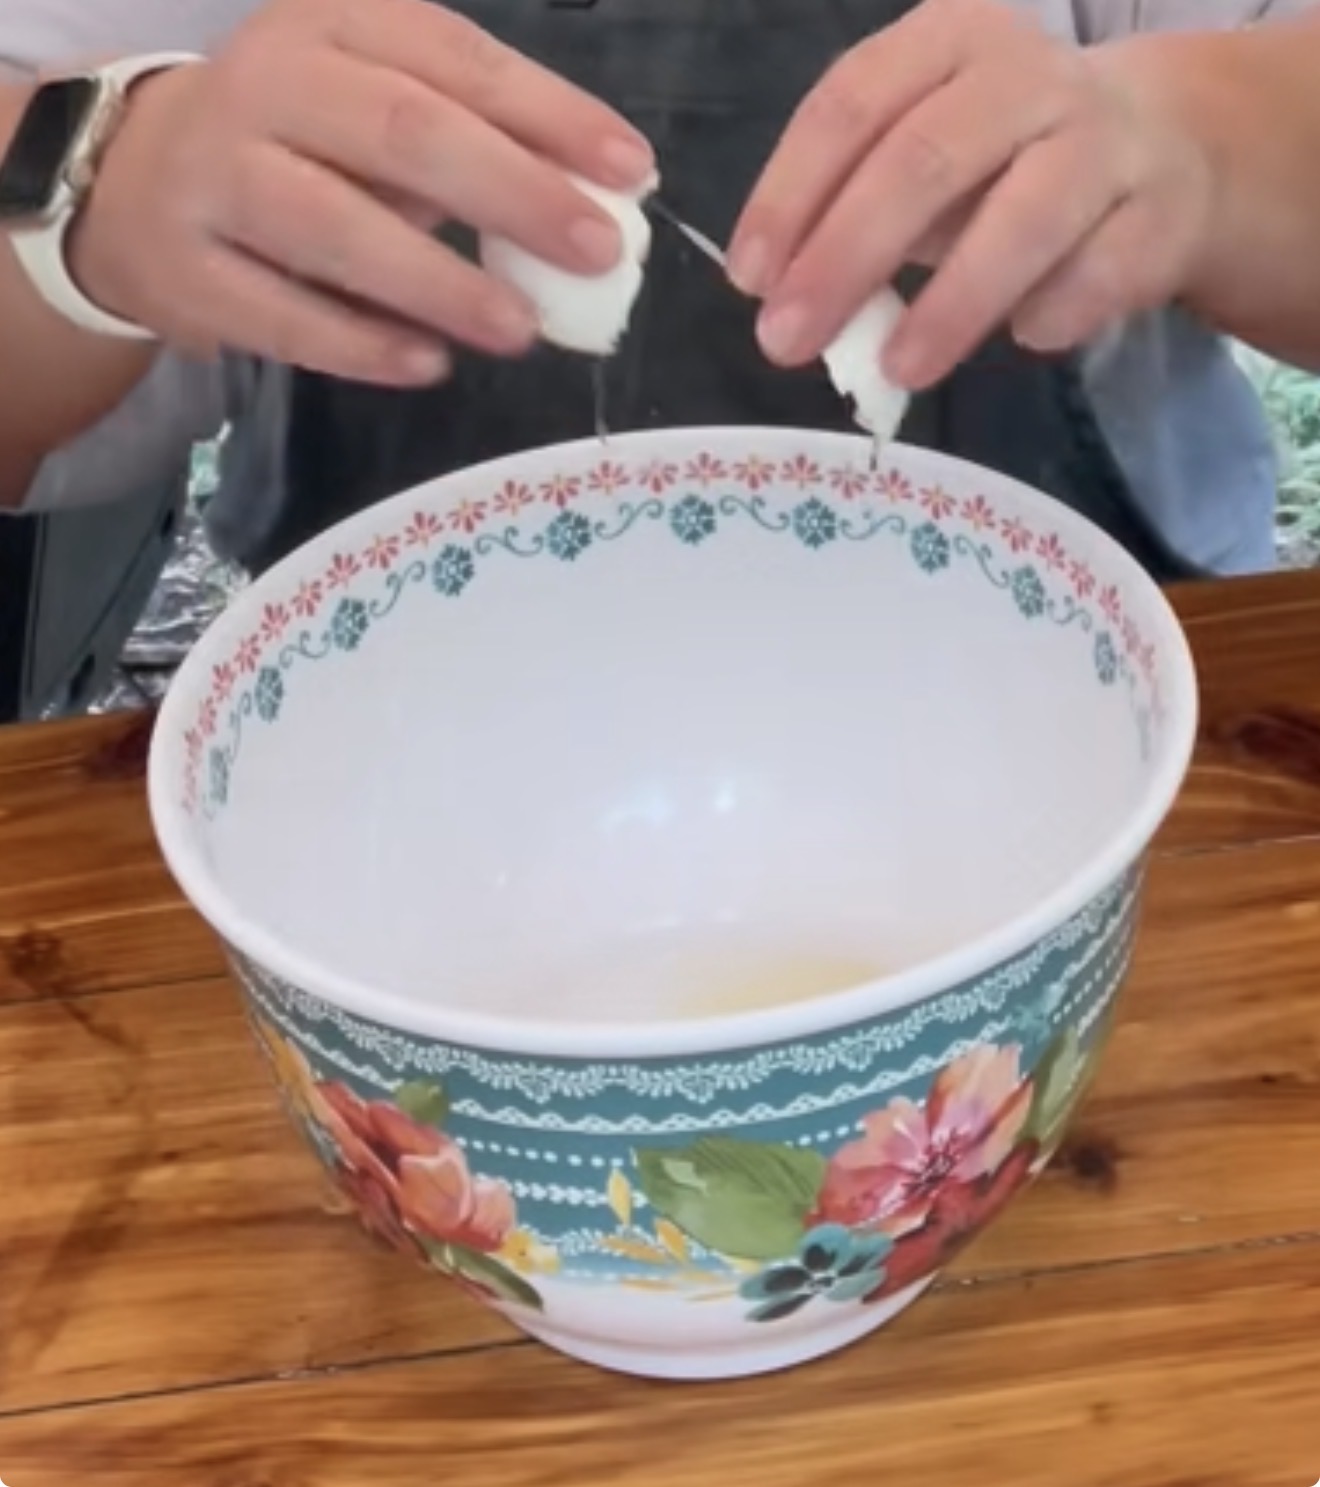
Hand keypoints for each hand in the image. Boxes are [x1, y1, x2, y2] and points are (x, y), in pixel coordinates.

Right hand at [72, 0, 654, 383]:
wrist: (132, 180)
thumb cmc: (298, 142)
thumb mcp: (376, 103)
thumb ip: (474, 140)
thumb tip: (598, 200)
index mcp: (331, 26)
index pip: (455, 61)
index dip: (550, 117)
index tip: (631, 173)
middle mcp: (267, 85)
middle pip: (403, 134)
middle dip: (513, 194)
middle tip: (595, 254)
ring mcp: (215, 178)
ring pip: (337, 230)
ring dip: (441, 285)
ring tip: (521, 330)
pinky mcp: (187, 271)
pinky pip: (284, 316)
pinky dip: (362, 345)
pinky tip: (430, 364)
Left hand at [729, 0, 1215, 387]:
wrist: (1163, 150)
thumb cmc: (1003, 159)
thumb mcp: (921, 155)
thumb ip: (854, 210)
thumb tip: (783, 300)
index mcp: (947, 41)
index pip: (851, 104)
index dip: (791, 195)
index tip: (749, 280)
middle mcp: (1027, 76)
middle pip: (923, 160)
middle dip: (844, 258)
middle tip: (786, 342)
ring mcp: (1104, 139)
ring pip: (1024, 218)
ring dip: (951, 304)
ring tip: (895, 371)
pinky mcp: (1160, 212)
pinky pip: (1101, 271)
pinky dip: (1053, 312)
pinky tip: (1023, 338)